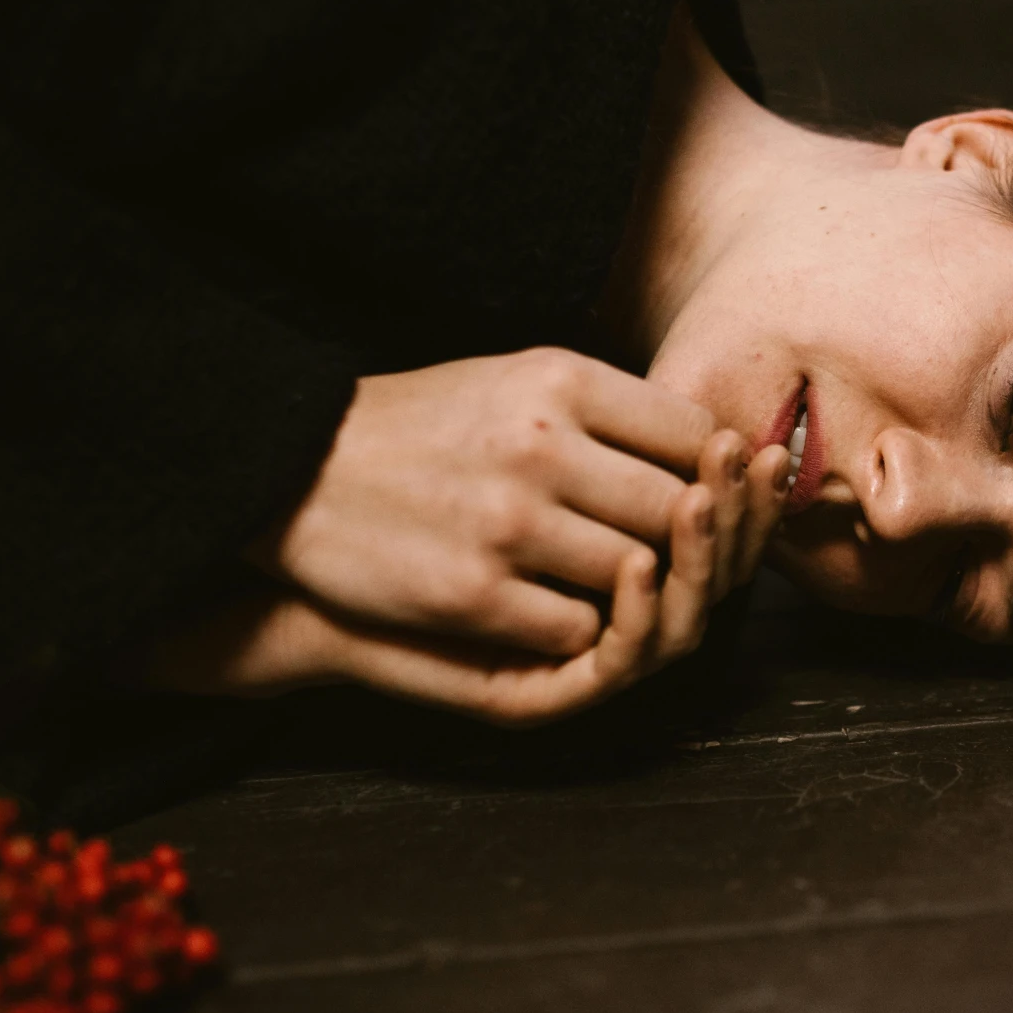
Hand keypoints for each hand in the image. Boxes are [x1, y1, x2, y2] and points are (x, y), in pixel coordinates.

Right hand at [150, 426, 791, 723]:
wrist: (291, 465)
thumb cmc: (425, 427)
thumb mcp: (517, 381)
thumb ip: (611, 411)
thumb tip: (718, 446)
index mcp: (562, 380)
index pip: (698, 434)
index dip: (720, 476)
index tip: (712, 496)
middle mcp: (541, 444)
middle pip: (683, 512)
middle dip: (695, 544)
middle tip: (685, 557)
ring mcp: (508, 522)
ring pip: (638, 577)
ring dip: (638, 593)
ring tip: (614, 583)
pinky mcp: (473, 592)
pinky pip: (577, 629)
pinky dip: (579, 631)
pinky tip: (554, 610)